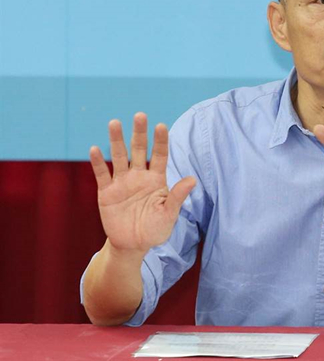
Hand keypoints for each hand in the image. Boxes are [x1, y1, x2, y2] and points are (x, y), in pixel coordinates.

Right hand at [89, 112, 195, 254]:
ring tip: (115, 122)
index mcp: (156, 180)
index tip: (161, 126)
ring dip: (116, 140)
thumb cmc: (155, 229)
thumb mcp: (169, 215)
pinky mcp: (107, 192)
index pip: (160, 155)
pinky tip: (95, 149)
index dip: (160, 141)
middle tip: (140, 115)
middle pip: (139, 150)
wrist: (132, 245)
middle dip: (139, 133)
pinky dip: (98, 162)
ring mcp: (122, 183)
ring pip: (119, 156)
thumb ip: (177, 196)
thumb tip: (192, 179)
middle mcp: (139, 176)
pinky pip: (102, 174)